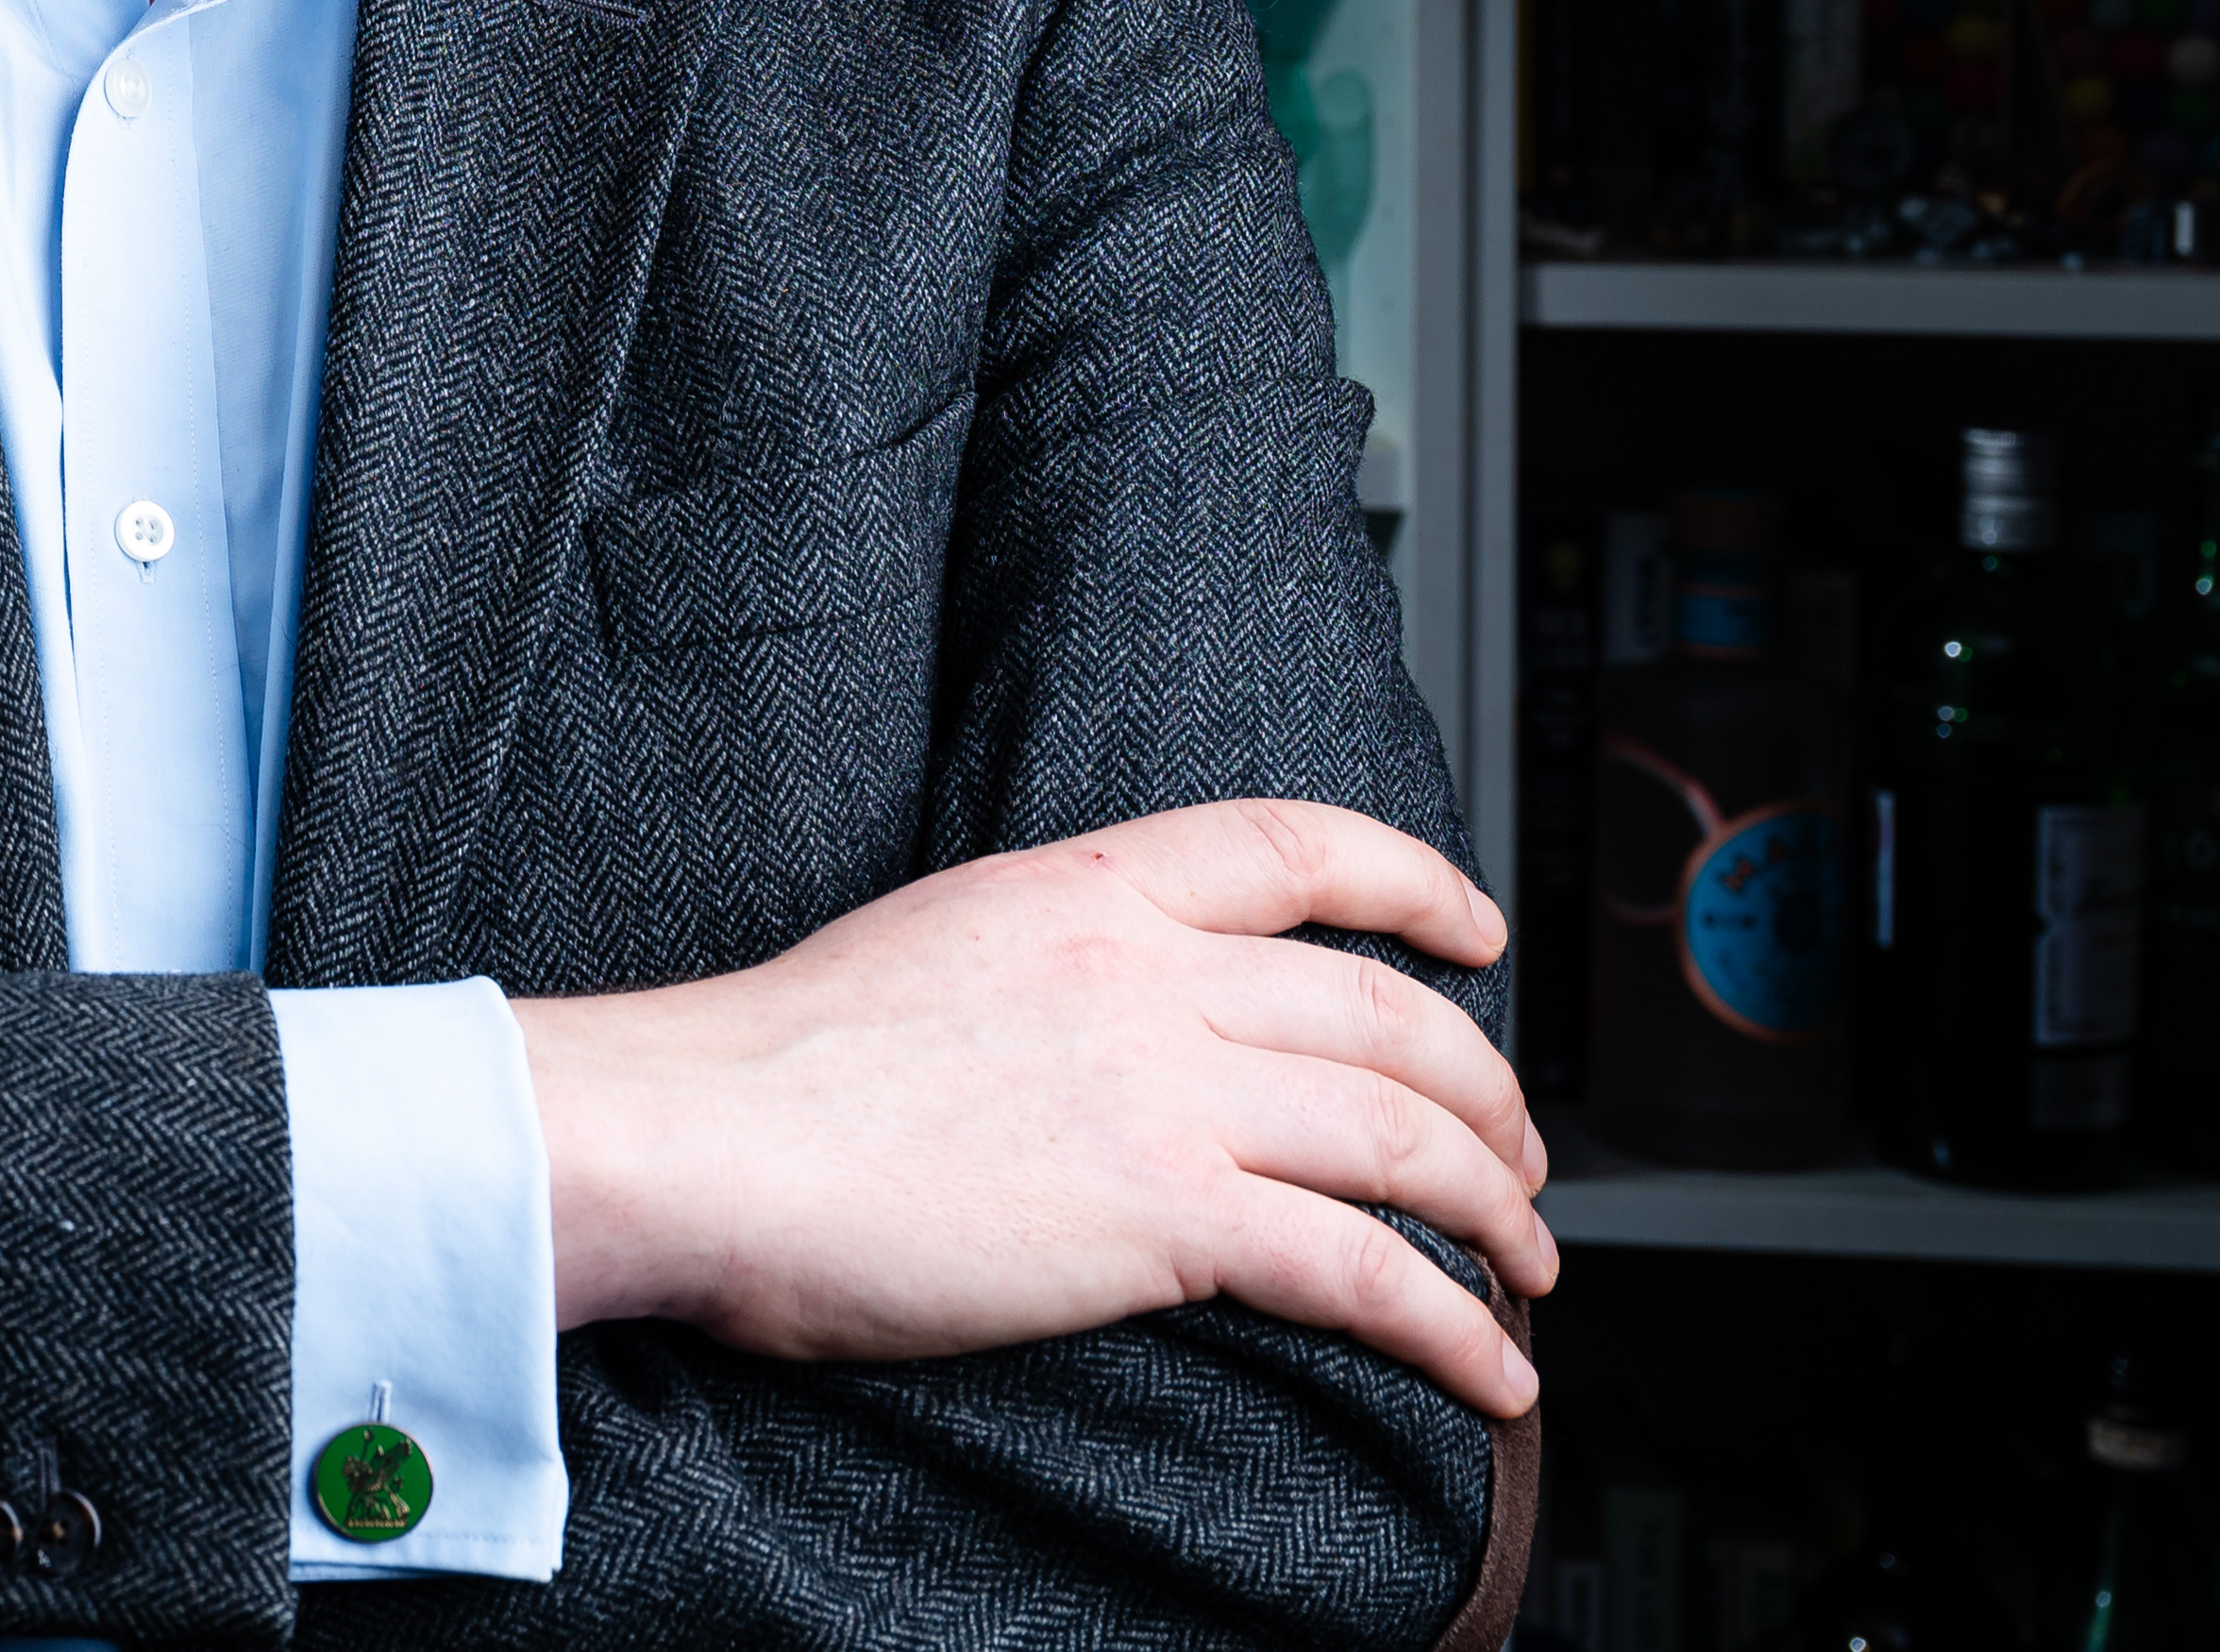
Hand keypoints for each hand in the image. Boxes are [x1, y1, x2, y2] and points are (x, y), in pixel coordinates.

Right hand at [517, 799, 1552, 1417]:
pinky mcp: (1164, 1215)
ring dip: (1497, 1208)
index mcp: (1079, 892)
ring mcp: (1161, 1089)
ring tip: (1528, 1263)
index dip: (1416, 883)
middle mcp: (1142, 974)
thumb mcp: (925, 949)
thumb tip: (1091, 1033)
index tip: (1477, 928)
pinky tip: (1489, 1373)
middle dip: (1486, 1089)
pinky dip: (1454, 1329)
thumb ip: (1035, 969)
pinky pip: (1365, 1270)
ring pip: (1404, 1135)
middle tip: (1519, 1151)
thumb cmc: (762, 1071)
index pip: (1295, 846)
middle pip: (1387, 1011)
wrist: (691, 1135)